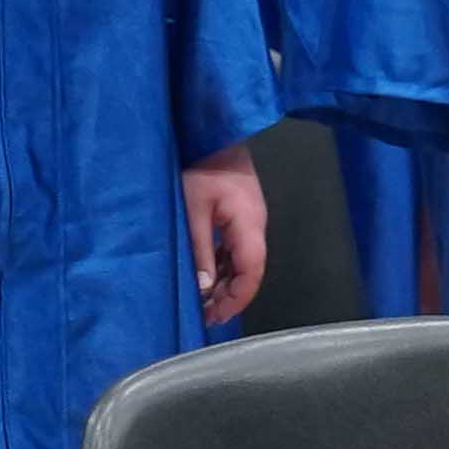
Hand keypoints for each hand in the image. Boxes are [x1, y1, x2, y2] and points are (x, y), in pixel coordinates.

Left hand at [183, 146, 268, 324]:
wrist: (212, 132)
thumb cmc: (200, 167)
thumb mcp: (192, 210)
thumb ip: (199, 250)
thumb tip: (203, 288)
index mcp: (249, 225)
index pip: (251, 272)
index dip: (237, 299)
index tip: (216, 316)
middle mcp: (255, 225)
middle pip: (250, 270)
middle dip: (229, 296)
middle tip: (204, 315)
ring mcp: (249, 219)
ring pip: (243, 261)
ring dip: (225, 282)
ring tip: (204, 301)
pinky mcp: (240, 213)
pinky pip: (236, 248)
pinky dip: (223, 266)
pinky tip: (206, 275)